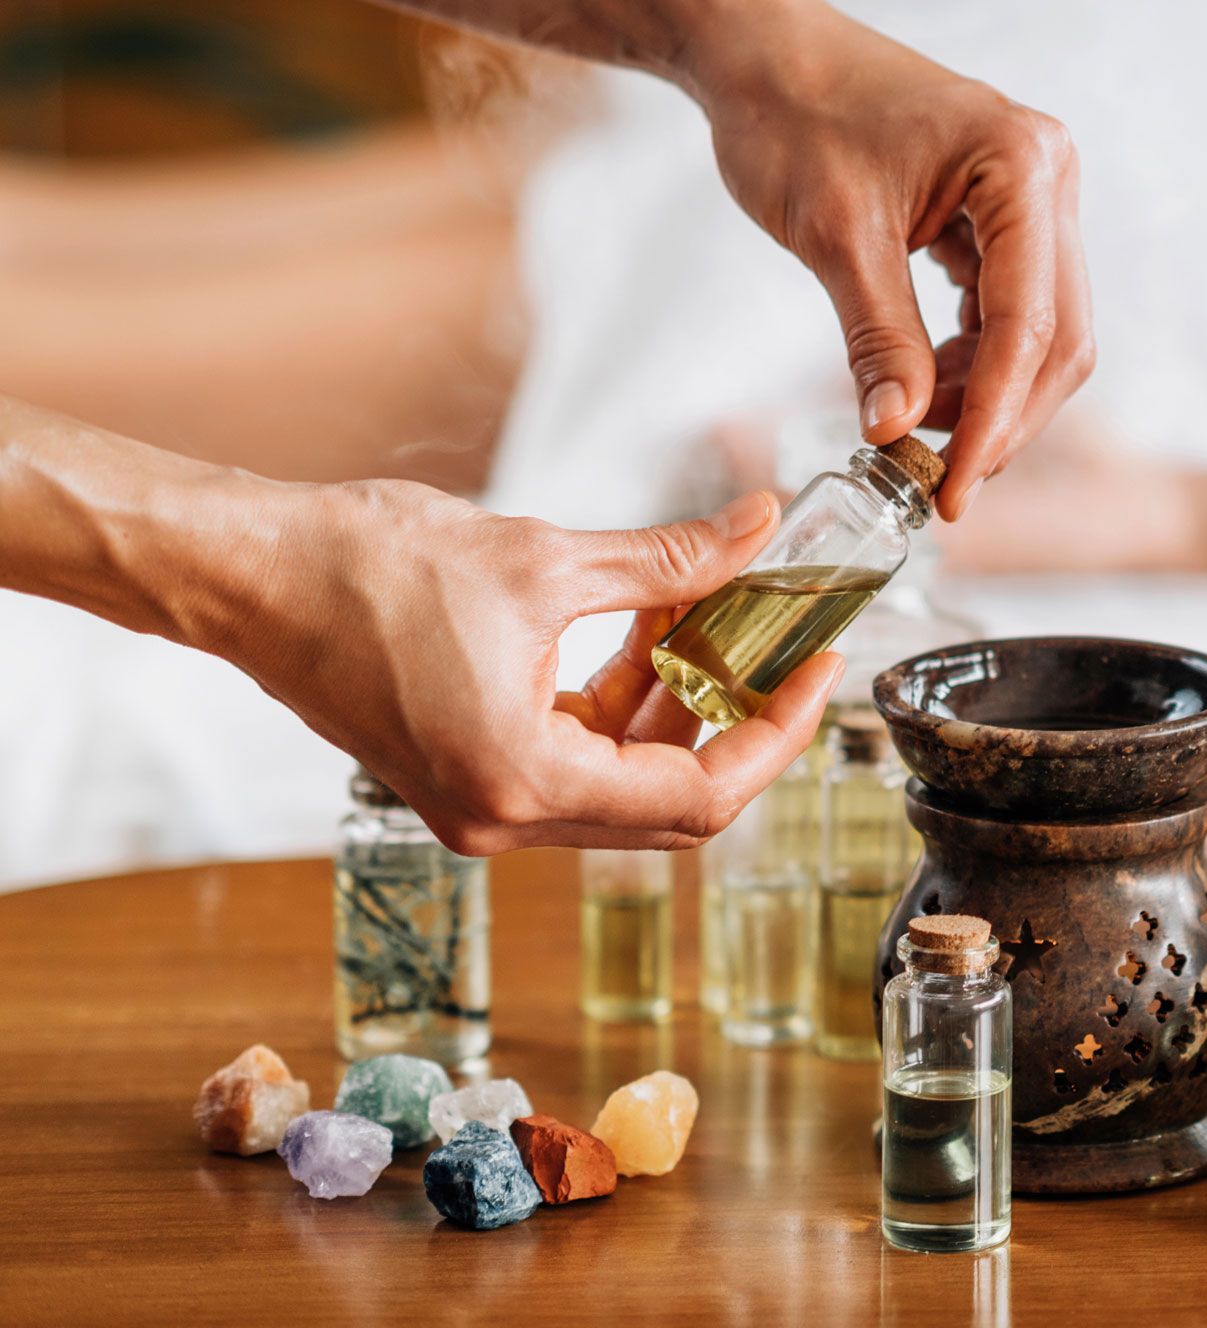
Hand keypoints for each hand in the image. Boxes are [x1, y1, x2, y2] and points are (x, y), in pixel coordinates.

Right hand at [219, 479, 840, 851]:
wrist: (250, 572)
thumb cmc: (369, 567)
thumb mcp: (543, 557)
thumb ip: (668, 558)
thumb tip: (761, 528)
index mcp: (523, 785)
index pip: (696, 798)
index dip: (774, 736)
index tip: (818, 671)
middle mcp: (501, 817)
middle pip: (666, 800)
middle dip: (736, 719)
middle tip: (788, 646)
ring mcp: (479, 800)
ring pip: (621, 772)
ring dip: (676, 697)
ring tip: (717, 608)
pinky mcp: (463, 766)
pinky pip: (573, 750)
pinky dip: (620, 694)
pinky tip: (650, 621)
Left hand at [689, 0, 1094, 516]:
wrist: (760, 50)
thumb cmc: (791, 116)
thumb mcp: (834, 236)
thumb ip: (876, 338)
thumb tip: (894, 436)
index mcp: (1021, 165)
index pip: (1028, 323)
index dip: (992, 419)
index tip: (954, 491)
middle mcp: (1047, 174)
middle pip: (1057, 335)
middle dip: (1001, 417)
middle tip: (938, 482)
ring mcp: (1031, 193)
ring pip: (1041, 331)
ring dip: (988, 394)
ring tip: (912, 431)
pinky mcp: (1003, 212)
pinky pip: (1010, 307)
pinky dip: (971, 359)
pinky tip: (920, 387)